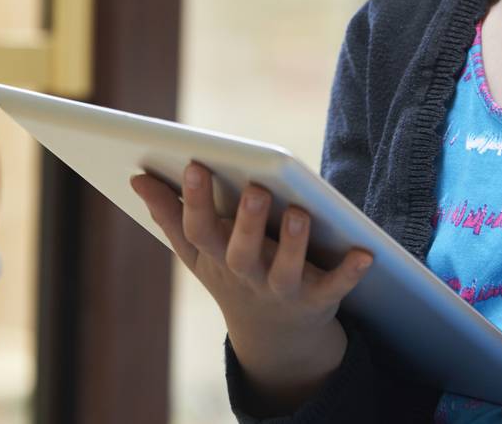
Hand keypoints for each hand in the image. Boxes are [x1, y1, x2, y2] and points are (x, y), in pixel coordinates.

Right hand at [130, 162, 372, 411]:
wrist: (275, 336)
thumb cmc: (231, 274)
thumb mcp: (197, 252)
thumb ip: (170, 215)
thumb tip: (137, 178)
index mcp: (216, 258)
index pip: (199, 230)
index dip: (194, 201)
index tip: (195, 165)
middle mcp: (247, 276)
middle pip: (242, 253)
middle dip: (248, 223)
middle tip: (257, 190)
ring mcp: (283, 291)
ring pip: (286, 271)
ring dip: (294, 245)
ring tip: (301, 214)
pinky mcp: (319, 300)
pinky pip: (335, 288)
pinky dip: (350, 272)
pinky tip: (364, 253)